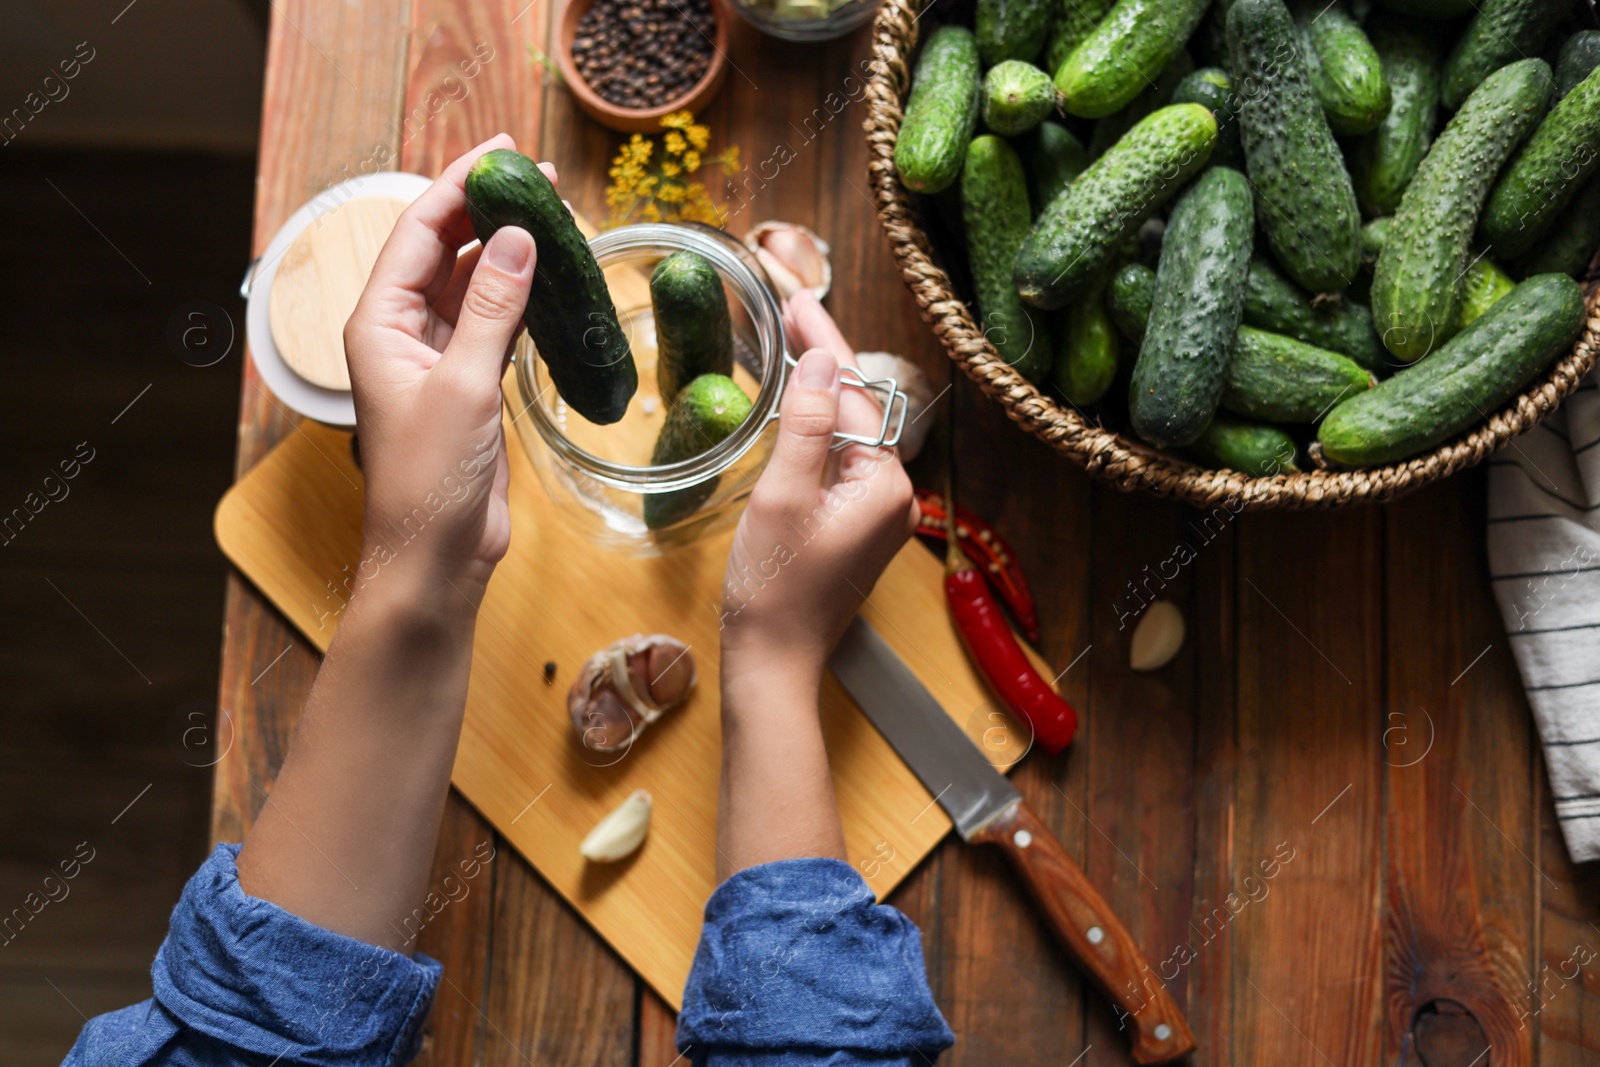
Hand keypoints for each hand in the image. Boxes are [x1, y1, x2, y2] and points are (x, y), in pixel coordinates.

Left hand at [343, 133, 556, 605]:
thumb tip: (520, 238)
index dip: (460, 187)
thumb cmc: (428, 480)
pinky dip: (521, 298)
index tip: (505, 155)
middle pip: (443, 251)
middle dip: (488, 211)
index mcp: (378, 324)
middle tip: (543, 179)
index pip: (419, 232)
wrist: (433, 558)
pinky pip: (493, 323)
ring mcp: (436, 359)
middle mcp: (401, 334)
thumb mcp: (465, 385)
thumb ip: (492, 308)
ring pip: (472, 286)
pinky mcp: (468, 386)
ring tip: (554, 219)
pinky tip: (550, 279)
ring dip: (508, 253)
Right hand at [720, 291, 919, 677]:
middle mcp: (894, 497)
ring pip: (847, 437)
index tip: (796, 302)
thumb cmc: (774, 587)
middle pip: (856, 411)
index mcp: (885, 486)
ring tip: (789, 348)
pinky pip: (839, 466)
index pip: (854, 396)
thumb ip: (806, 424)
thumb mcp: (783, 495)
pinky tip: (795, 411)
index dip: (824, 345)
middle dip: (824, 362)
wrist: (772, 661)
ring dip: (819, 395)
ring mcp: (877, 516)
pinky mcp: (856, 530)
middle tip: (788, 313)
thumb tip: (821, 360)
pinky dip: (816, 434)